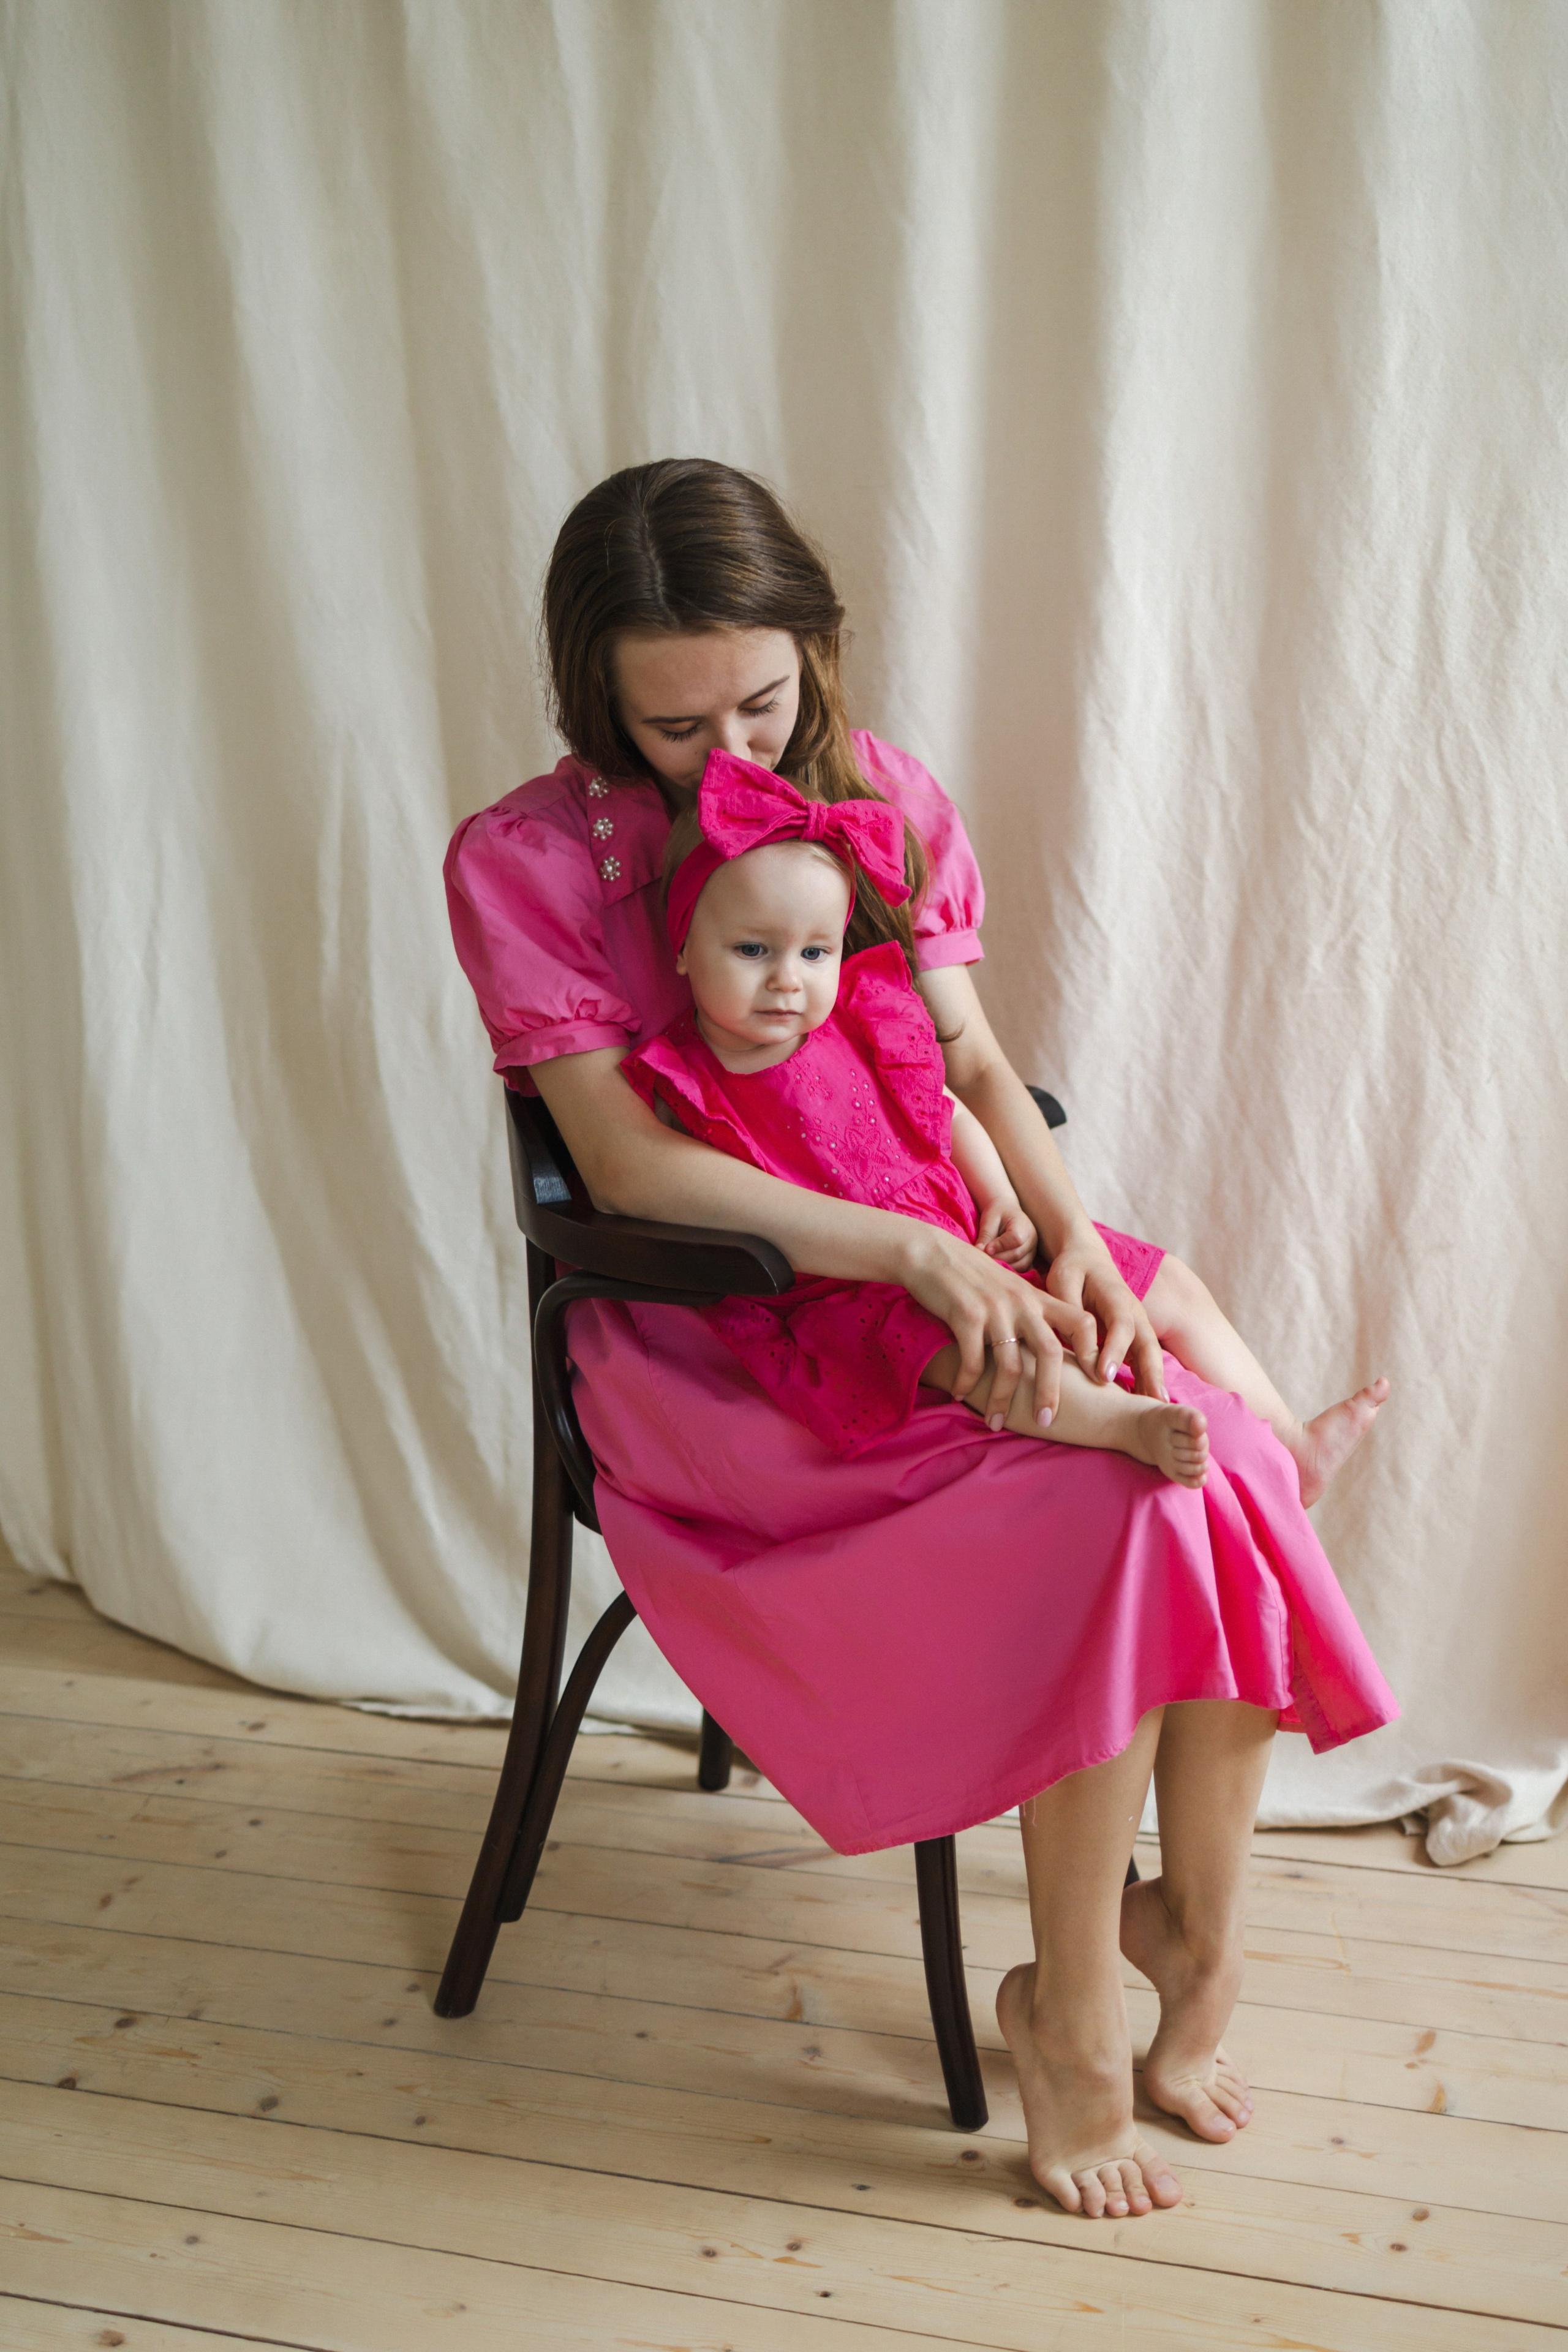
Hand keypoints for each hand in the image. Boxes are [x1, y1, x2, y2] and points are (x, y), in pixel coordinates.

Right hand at [901, 1226, 1098, 1427]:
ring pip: (1010, 1365)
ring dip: (1003, 1400)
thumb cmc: (970, 1275)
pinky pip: (973, 1361)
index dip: (1093, 1352)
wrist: (931, 1252)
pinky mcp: (965, 1315)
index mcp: (1037, 1298)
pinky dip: (967, 1383)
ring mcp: (995, 1309)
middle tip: (1045, 1422)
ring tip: (995, 1422)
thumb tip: (1046, 1349)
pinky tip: (960, 1393)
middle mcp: (1022, 1303)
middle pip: (1050, 1352)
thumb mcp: (1009, 1288)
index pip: (1081, 1322)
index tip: (1096, 1383)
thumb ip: (1030, 1312)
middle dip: (1049, 1392)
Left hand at [976, 1197, 1037, 1270]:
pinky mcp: (1029, 1258)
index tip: (985, 1249)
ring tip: (989, 1262)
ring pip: (1021, 1264)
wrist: (1006, 1212)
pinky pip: (1022, 1269)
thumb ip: (985, 1235)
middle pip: (1017, 1254)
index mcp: (1023, 1224)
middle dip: (998, 1258)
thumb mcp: (989, 1220)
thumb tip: (979, 1250)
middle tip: (983, 1259)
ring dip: (1004, 1266)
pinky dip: (1010, 1270)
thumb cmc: (997, 1214)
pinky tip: (999, 1267)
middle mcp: (1032, 1238)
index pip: (1016, 1239)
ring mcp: (1032, 1249)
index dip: (1000, 1246)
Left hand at [1044, 1233, 1165, 1397]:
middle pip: (1147, 1345)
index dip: (1114, 1350)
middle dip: (1150, 1374)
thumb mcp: (1064, 1282)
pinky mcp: (1135, 1337)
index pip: (1119, 1324)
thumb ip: (1071, 1313)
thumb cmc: (1073, 1271)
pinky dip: (1148, 1382)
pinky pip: (1144, 1361)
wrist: (1088, 1258)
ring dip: (1155, 1383)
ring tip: (1158, 1412)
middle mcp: (1134, 1313)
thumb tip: (1080, 1353)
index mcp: (1116, 1296)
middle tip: (1150, 1405)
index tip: (1104, 1377)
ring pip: (1151, 1356)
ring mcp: (1139, 1325)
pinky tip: (1146, 1407)